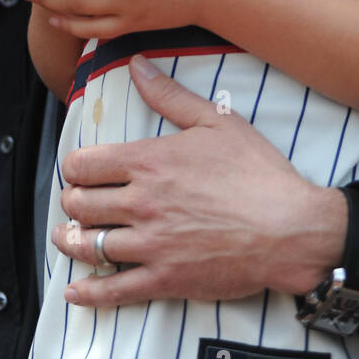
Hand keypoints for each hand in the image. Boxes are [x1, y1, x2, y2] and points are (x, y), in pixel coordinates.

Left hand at [52, 55, 346, 307]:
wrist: (291, 228)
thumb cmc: (258, 173)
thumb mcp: (216, 121)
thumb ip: (169, 94)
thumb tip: (137, 65)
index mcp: (150, 162)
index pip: (85, 164)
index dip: (75, 167)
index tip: (79, 171)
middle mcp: (143, 203)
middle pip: (80, 205)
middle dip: (71, 202)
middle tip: (75, 203)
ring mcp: (152, 244)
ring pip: (89, 245)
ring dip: (70, 242)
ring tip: (66, 238)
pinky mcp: (166, 279)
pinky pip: (115, 290)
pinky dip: (89, 293)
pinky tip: (74, 291)